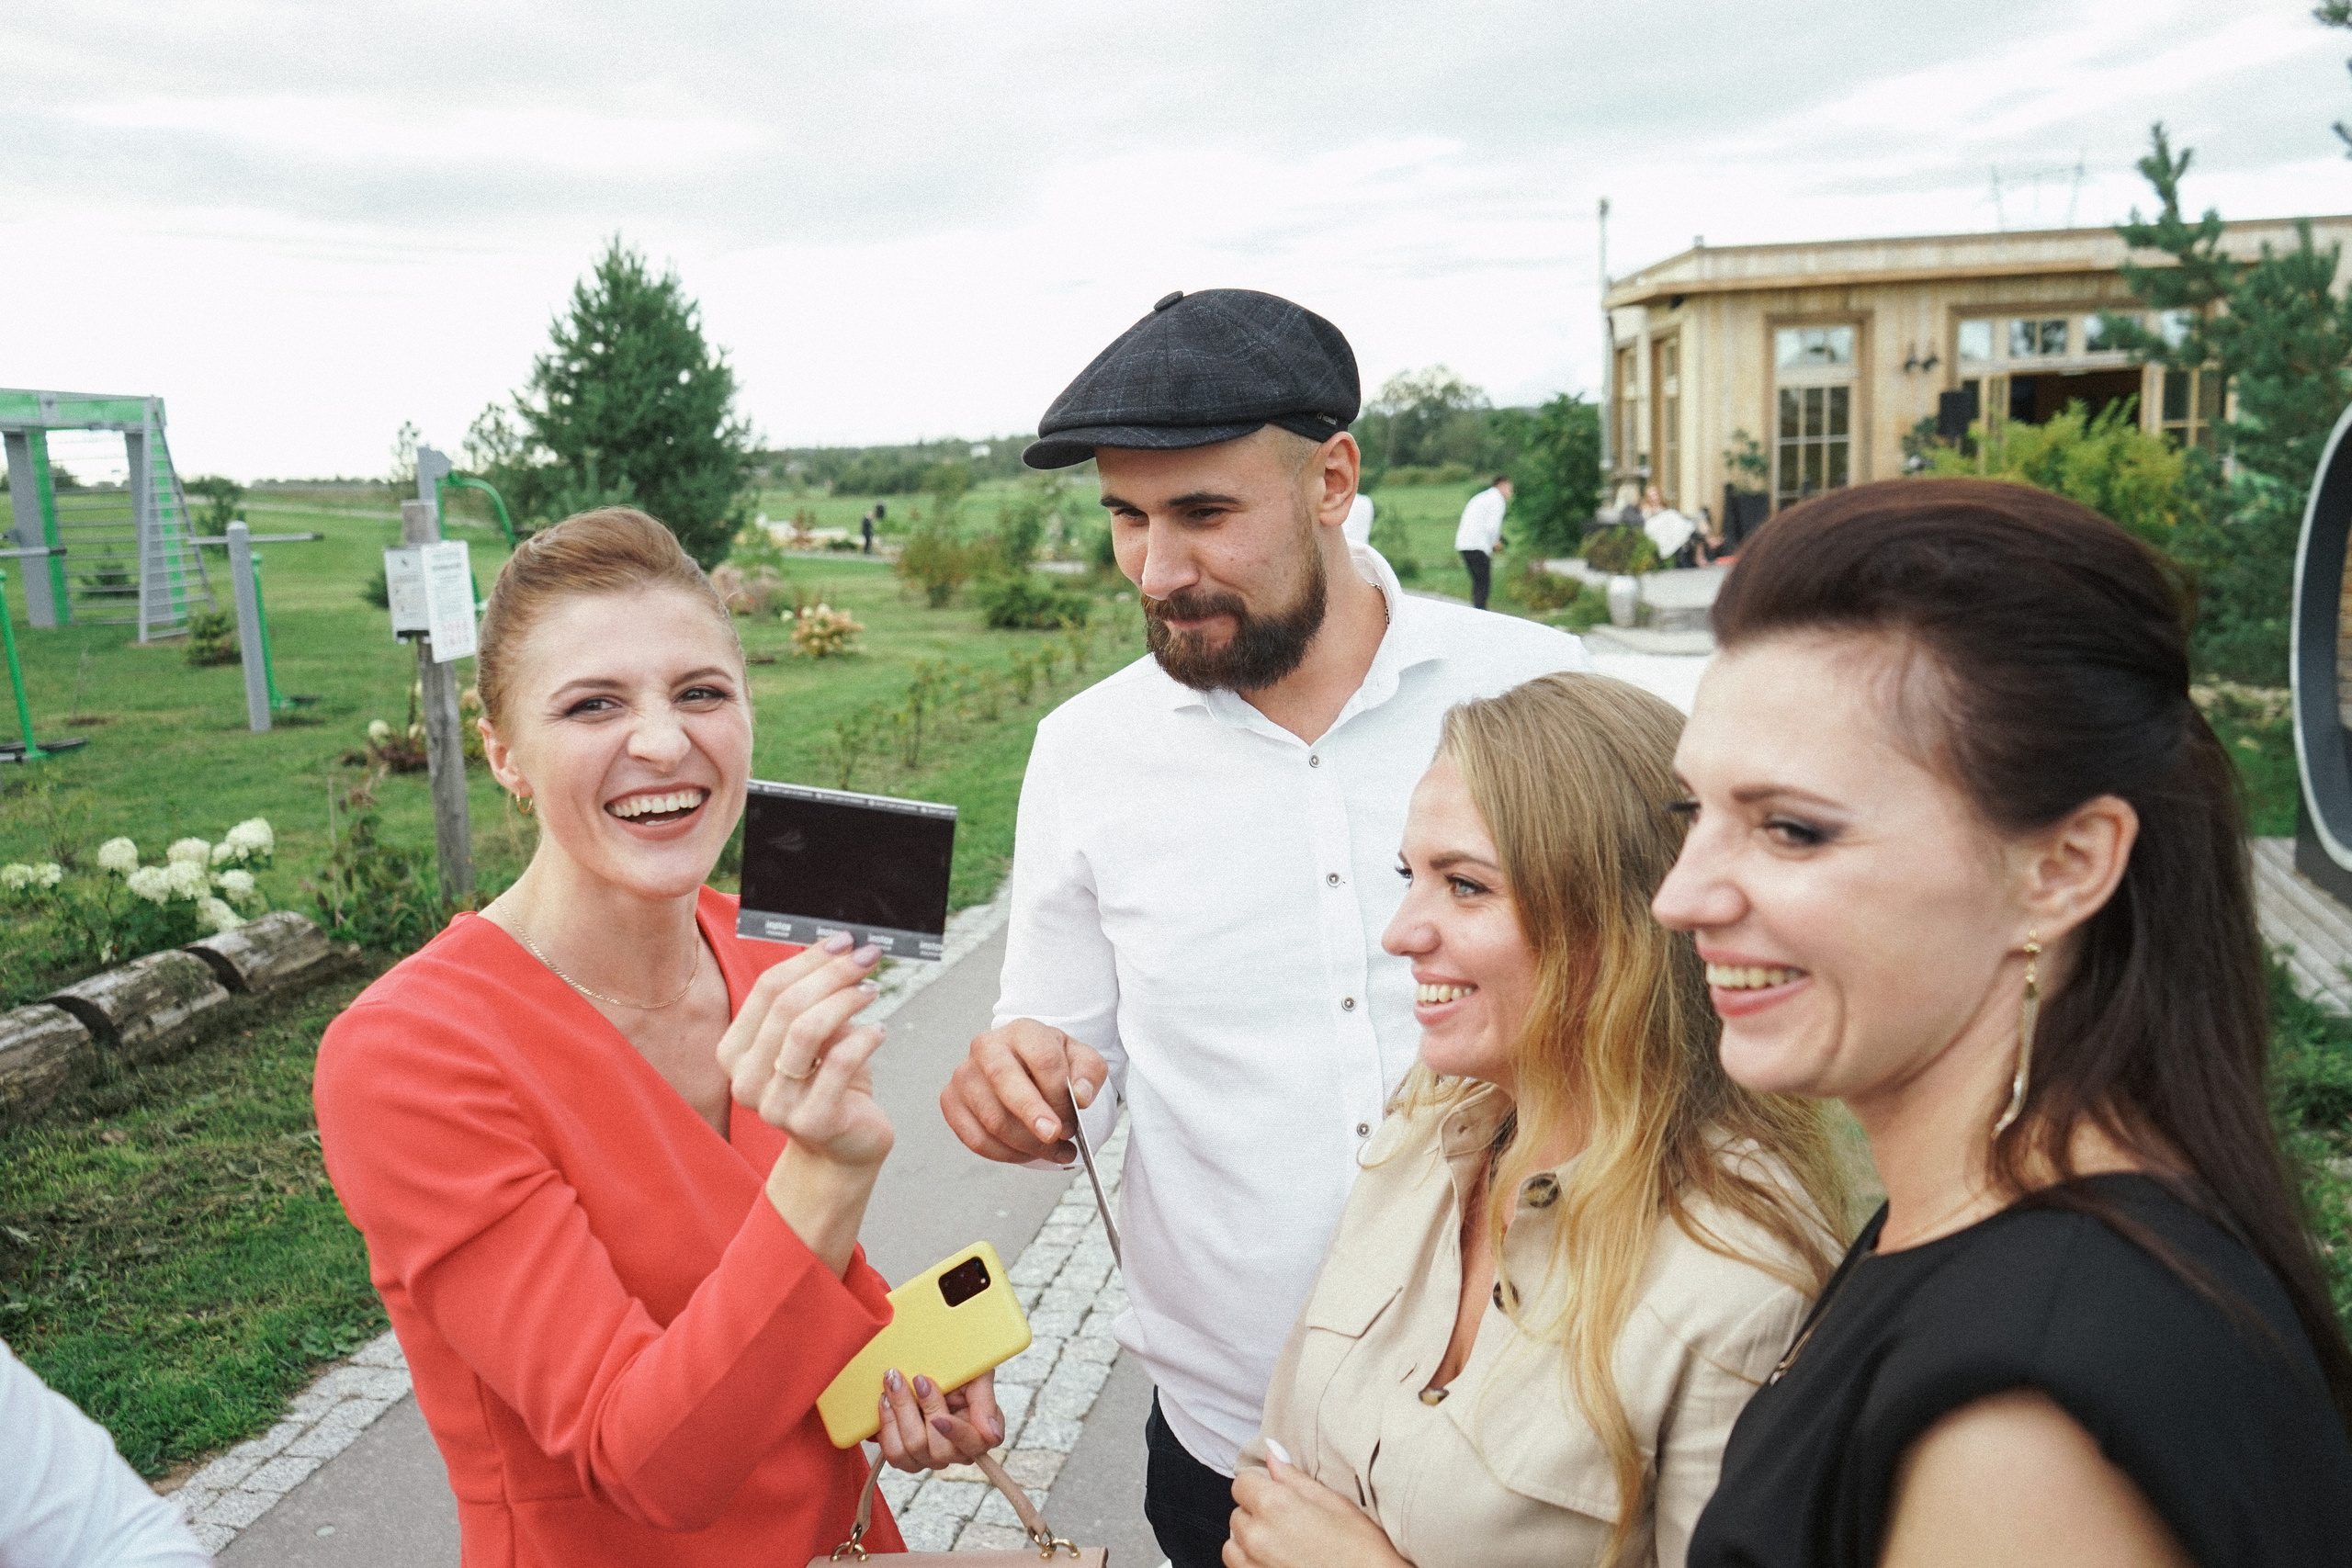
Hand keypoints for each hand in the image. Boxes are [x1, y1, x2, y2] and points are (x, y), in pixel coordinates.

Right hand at [716, 934, 891, 1168]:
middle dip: (832, 974)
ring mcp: (775, 1105)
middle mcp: (745, 1080)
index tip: (843, 941)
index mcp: (735, 1052)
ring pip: (807, 1031)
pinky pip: (839, 1064)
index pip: (766, 990)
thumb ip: (813, 998)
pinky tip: (880, 1030)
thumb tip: (839, 946)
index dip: (808, 960)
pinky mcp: (813, 1122)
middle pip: (786, 1006)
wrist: (843, 1147)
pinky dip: (863, 1038)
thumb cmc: (828, 1083)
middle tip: (866, 957)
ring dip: (846, 1001)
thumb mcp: (814, 1036)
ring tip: (871, 991)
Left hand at [876, 1367, 1005, 1471]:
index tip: (939, 1418)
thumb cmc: (959, 1370)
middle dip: (920, 1412)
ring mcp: (931, 1458)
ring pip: (911, 1450)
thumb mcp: (977, 1375)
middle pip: (938, 1450)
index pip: (975, 1445)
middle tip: (911, 1378)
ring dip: (898, 1414)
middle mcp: (957, 1452)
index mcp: (981, 1434)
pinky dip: (886, 1425)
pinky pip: (893, 1453)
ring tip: (893, 1383)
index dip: (956, 1433)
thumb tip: (992, 1435)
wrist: (932, 1366)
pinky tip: (885, 1401)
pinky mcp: (908, 1458)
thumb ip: (985, 1401)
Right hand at [941, 1018, 1107, 1164]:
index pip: (1043, 1059)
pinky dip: (1006, 1154)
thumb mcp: (1081, 1061)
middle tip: (1055, 1136)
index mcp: (1023, 1031)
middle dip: (1032, 1114)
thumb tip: (1080, 1095)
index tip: (1075, 1116)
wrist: (1023, 1068)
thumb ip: (1088, 1074)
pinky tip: (1026, 1153)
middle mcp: (987, 1047)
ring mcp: (964, 1074)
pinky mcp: (950, 1101)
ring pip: (992, 1118)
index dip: (1060, 1093)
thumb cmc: (1051, 1065)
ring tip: (1051, 1149)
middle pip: (1005, 1080)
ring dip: (1026, 1143)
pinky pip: (976, 1139)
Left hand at [1227, 1449, 1407, 1567]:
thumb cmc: (1364, 1554)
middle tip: (1290, 1523)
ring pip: (1233, 1546)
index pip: (1242, 1483)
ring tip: (1284, 1547)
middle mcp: (1258, 1538)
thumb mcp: (1336, 1505)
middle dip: (1257, 1514)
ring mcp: (1254, 1567)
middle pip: (1238, 1513)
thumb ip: (1295, 1479)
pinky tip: (1281, 1563)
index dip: (1261, 1485)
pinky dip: (1253, 1565)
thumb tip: (1274, 1454)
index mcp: (1275, 1507)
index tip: (1276, 1493)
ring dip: (1251, 1543)